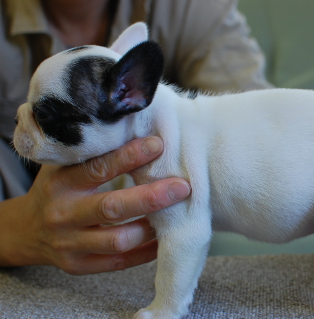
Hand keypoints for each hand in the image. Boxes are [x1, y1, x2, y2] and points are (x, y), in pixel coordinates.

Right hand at [0, 136, 190, 274]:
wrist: (25, 230)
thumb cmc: (57, 189)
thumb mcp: (65, 166)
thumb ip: (95, 154)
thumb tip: (141, 133)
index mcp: (61, 183)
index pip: (98, 168)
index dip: (129, 157)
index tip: (158, 145)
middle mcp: (63, 214)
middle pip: (112, 208)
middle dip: (151, 198)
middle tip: (183, 187)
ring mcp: (70, 244)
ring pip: (118, 240)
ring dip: (151, 227)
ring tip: (177, 213)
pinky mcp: (79, 266)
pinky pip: (119, 262)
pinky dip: (146, 251)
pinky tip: (164, 237)